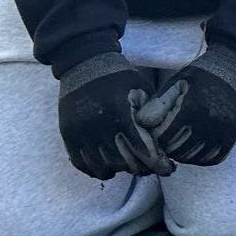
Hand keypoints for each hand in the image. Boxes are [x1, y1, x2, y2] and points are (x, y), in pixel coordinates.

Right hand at [56, 53, 175, 179]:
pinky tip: (108, 168)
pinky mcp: (68, 135)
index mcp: (121, 114)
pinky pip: (81, 163)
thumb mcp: (142, 90)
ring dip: (119, 170)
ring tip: (130, 167)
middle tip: (151, 168)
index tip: (168, 168)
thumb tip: (165, 141)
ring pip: (102, 166)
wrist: (84, 64)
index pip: (143, 149)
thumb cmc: (120, 77)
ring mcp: (81, 133)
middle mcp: (99, 126)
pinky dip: (96, 170)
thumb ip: (152, 115)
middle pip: (123, 162)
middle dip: (141, 168)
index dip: (158, 163)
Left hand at [137, 46, 235, 167]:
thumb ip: (157, 105)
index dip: (154, 136)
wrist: (234, 69)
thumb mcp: (176, 84)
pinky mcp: (235, 136)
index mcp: (190, 109)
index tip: (154, 131)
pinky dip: (201, 158)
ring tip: (178, 143)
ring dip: (182, 154)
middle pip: (176, 150)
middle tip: (165, 140)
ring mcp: (223, 131)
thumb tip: (141, 124)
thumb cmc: (200, 76)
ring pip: (194, 158)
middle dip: (166, 147)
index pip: (162, 137)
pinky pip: (213, 159)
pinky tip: (195, 149)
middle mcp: (208, 123)